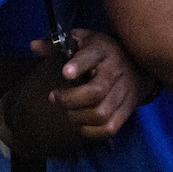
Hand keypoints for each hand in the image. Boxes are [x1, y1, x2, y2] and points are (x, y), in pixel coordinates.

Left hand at [27, 29, 142, 139]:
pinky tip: (81, 122)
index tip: (65, 73)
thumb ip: (57, 45)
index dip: (78, 65)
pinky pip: (109, 127)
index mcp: (102, 50)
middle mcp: (116, 70)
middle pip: (95, 92)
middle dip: (69, 99)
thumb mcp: (81, 41)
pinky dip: (91, 130)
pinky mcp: (128, 108)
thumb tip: (34, 46)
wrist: (138, 62)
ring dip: (78, 117)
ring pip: (101, 113)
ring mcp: (125, 91)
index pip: (91, 56)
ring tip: (67, 111)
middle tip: (54, 98)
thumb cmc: (101, 52)